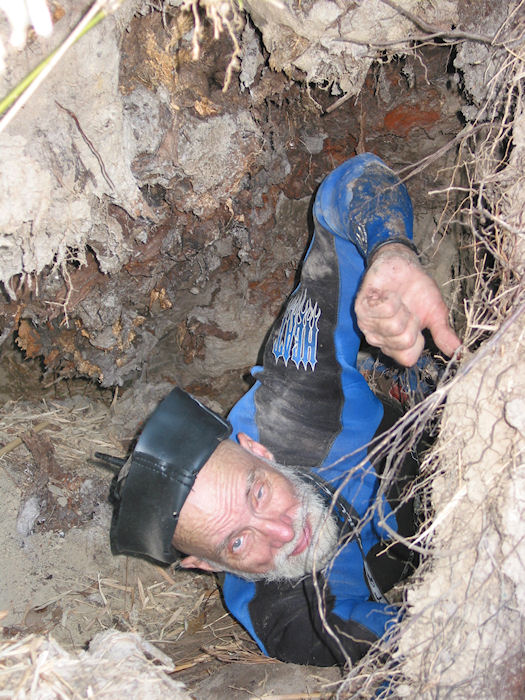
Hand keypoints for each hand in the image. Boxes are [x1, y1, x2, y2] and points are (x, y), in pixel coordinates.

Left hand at [355, 244, 460, 366]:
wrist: (402, 266)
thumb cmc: (418, 291)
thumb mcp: (436, 314)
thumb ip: (443, 335)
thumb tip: (459, 352)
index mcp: (395, 345)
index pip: (407, 359)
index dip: (419, 341)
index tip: (418, 323)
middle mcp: (379, 339)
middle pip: (403, 342)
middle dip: (413, 322)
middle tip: (408, 309)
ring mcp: (368, 324)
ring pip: (394, 327)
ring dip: (403, 309)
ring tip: (398, 300)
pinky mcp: (361, 308)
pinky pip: (384, 310)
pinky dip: (392, 298)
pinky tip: (387, 294)